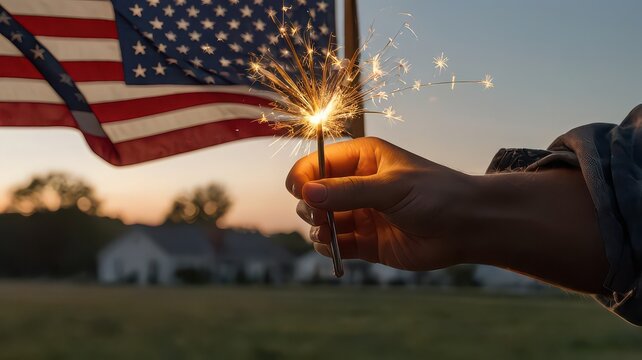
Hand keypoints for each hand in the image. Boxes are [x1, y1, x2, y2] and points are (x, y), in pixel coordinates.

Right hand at [286, 137, 474, 270]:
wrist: (467, 228)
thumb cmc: (436, 195)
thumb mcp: (391, 187)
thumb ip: (348, 191)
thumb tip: (307, 192)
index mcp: (361, 159)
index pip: (317, 164)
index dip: (304, 178)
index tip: (303, 194)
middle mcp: (356, 185)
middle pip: (313, 194)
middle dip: (310, 206)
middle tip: (320, 217)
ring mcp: (360, 214)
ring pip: (320, 221)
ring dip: (317, 228)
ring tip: (327, 232)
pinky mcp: (365, 242)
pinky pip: (335, 244)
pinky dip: (328, 247)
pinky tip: (334, 247)